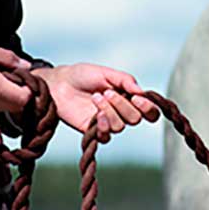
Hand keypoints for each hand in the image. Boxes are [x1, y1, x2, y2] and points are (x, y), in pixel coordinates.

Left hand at [34, 62, 161, 135]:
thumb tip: (142, 92)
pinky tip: (95, 116)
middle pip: (135, 119)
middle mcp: (121, 112)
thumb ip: (125, 81)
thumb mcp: (106, 72)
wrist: (59, 84)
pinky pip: (106, 136)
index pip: (149, 112)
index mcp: (128, 98)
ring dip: (109, 111)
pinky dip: (103, 126)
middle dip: (122, 106)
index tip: (135, 97)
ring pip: (120, 127)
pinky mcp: (93, 130)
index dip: (147, 108)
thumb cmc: (83, 75)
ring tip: (95, 98)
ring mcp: (108, 122)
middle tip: (106, 93)